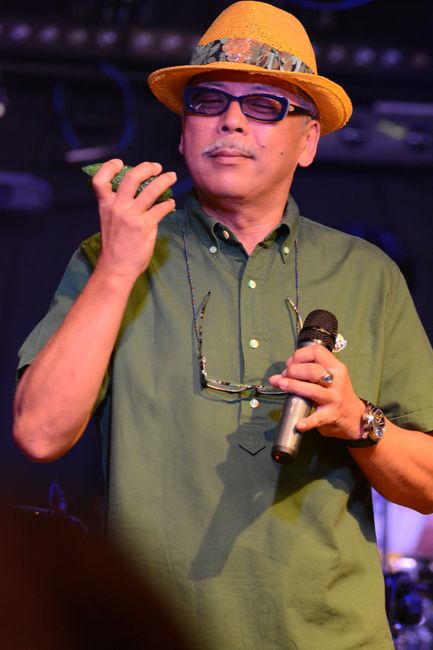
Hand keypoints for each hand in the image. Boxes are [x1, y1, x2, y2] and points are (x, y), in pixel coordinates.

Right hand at [91, 159, 176, 280]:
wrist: (116, 267)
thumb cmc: (114, 246)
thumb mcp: (108, 221)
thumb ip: (117, 206)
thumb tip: (136, 193)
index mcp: (105, 205)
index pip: (100, 180)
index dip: (109, 167)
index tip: (119, 162)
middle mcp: (118, 207)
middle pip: (132, 177)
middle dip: (147, 168)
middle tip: (157, 167)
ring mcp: (132, 216)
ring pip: (151, 190)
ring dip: (164, 180)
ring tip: (171, 177)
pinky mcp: (145, 226)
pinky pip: (161, 208)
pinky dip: (168, 204)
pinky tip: (171, 204)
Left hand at [268, 345, 364, 440]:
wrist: (354, 417)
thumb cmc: (336, 393)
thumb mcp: (327, 378)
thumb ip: (305, 374)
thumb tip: (276, 377)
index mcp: (336, 367)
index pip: (317, 352)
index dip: (299, 355)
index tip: (290, 363)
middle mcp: (337, 381)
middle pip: (313, 370)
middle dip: (293, 371)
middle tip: (284, 377)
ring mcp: (335, 398)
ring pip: (313, 390)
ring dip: (294, 386)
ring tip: (282, 385)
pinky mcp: (332, 415)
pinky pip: (318, 418)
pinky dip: (307, 421)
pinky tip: (298, 424)